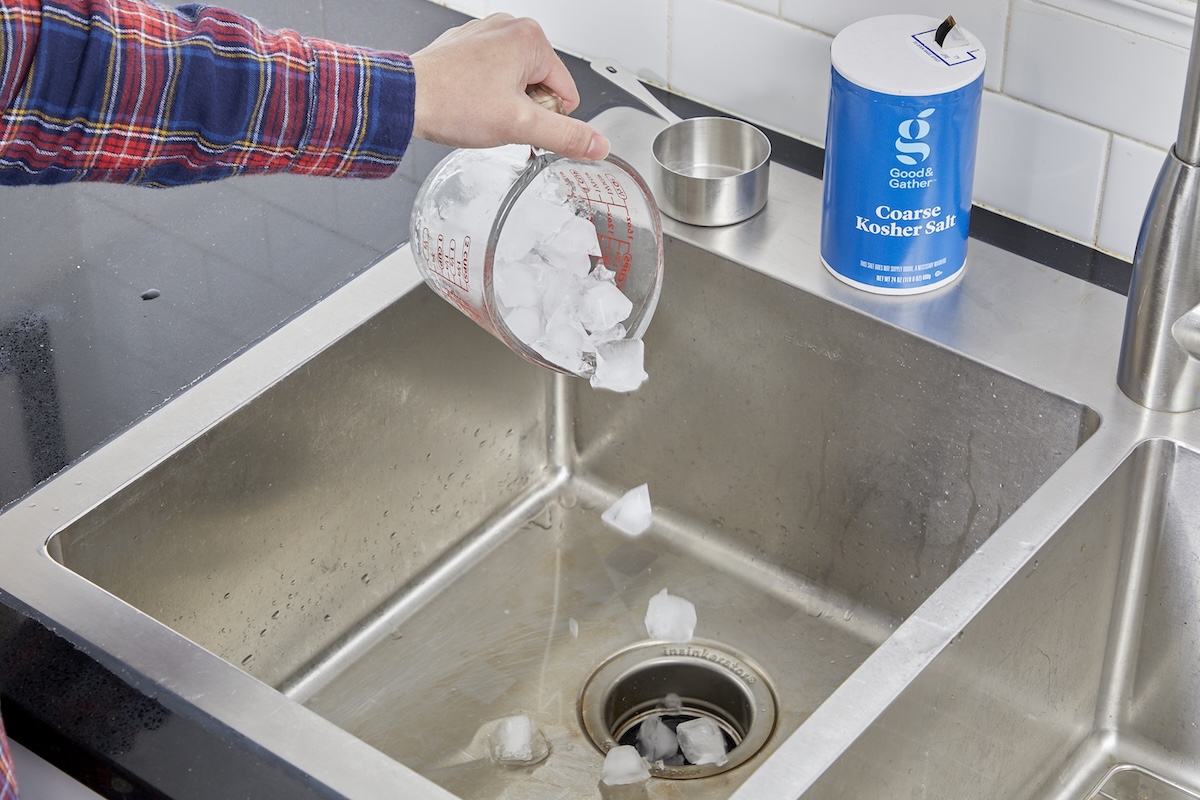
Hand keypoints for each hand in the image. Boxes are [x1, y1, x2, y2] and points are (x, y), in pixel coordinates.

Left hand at [410, 14, 609, 159]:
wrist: (404, 99)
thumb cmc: (453, 102)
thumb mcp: (521, 126)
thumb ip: (566, 136)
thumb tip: (598, 144)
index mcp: (531, 38)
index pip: (566, 94)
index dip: (546, 119)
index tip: (519, 122)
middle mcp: (509, 28)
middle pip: (541, 86)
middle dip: (524, 110)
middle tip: (497, 116)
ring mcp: (485, 34)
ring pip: (515, 83)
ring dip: (504, 104)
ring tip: (478, 108)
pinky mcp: (466, 46)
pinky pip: (491, 77)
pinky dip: (483, 94)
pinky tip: (467, 101)